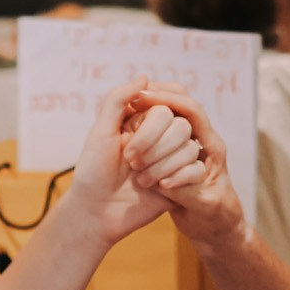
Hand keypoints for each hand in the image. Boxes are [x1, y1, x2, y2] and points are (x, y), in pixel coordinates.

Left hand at [64, 80, 198, 248]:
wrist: (98, 212)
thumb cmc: (93, 172)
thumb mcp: (100, 132)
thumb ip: (117, 100)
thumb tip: (145, 76)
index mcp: (142, 121)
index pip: (166, 105)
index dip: (150, 122)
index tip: (127, 138)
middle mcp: (161, 137)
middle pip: (181, 126)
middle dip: (152, 145)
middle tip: (130, 162)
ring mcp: (172, 159)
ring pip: (189, 148)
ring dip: (161, 164)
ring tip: (140, 179)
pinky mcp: (180, 180)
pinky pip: (195, 170)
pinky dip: (177, 177)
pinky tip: (159, 187)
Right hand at [121, 86, 245, 249]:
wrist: (215, 229)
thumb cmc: (216, 218)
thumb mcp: (205, 207)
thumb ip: (188, 190)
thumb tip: (166, 181)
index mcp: (212, 147)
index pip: (192, 111)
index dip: (169, 100)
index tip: (143, 98)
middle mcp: (199, 140)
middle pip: (180, 102)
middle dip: (158, 98)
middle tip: (133, 101)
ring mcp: (185, 146)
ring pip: (167, 115)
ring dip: (149, 115)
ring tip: (131, 124)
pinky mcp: (172, 155)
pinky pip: (156, 132)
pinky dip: (142, 128)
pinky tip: (126, 131)